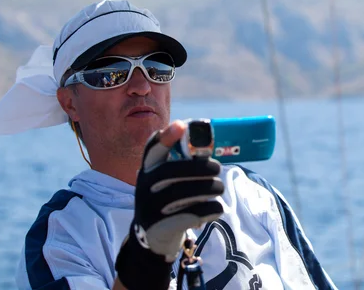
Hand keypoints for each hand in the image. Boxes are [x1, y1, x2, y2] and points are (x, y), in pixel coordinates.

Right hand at [115, 120, 224, 289]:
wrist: (152, 238)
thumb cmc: (168, 200)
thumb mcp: (166, 182)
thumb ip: (182, 166)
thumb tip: (206, 149)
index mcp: (147, 170)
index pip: (152, 150)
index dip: (166, 137)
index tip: (181, 125)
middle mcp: (144, 186)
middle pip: (172, 171)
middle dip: (200, 167)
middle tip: (218, 168)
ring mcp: (149, 208)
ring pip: (182, 193)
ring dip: (208, 188)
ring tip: (220, 188)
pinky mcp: (160, 227)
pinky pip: (190, 215)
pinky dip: (209, 209)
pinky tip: (217, 208)